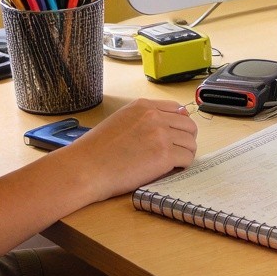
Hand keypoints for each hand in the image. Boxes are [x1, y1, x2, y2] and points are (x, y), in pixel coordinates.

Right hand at [64, 98, 198, 198]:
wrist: (86, 168)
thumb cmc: (96, 150)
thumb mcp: (121, 121)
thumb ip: (143, 119)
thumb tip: (168, 125)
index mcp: (143, 106)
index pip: (178, 110)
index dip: (180, 125)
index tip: (176, 136)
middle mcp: (155, 116)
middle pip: (189, 125)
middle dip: (186, 139)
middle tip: (177, 152)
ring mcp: (161, 135)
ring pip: (191, 142)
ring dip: (185, 153)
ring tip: (173, 163)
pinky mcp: (164, 155)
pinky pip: (187, 158)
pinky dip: (183, 165)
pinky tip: (171, 169)